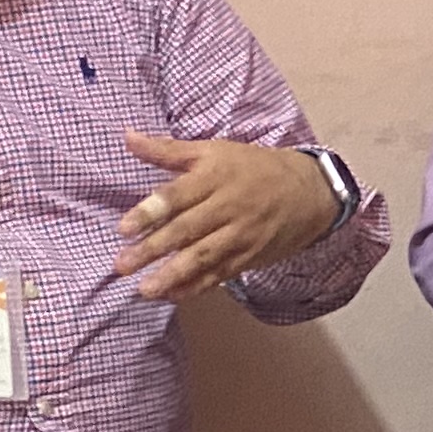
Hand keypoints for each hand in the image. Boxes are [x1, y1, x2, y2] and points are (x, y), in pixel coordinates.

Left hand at [115, 134, 342, 300]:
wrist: (310, 191)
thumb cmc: (254, 167)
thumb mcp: (214, 151)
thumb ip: (168, 150)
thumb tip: (127, 137)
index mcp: (214, 177)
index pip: (177, 196)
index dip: (150, 212)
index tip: (123, 229)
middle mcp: (228, 207)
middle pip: (186, 231)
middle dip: (153, 250)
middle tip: (122, 265)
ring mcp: (240, 235)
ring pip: (204, 257)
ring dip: (174, 275)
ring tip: (146, 289)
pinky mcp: (250, 256)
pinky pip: (221, 274)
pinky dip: (198, 286)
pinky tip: (174, 295)